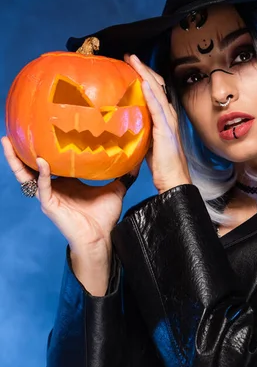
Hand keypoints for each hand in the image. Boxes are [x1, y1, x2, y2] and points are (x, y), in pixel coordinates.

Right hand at [1, 135, 141, 252]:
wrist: (101, 238)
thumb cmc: (104, 217)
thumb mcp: (115, 189)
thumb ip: (122, 174)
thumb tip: (135, 158)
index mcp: (67, 182)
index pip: (52, 160)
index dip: (45, 146)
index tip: (41, 127)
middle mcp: (55, 187)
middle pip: (32, 166)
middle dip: (20, 151)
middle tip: (13, 133)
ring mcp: (49, 195)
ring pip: (27, 175)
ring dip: (16, 160)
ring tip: (8, 143)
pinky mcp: (49, 204)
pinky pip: (42, 187)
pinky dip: (42, 174)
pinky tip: (42, 162)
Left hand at [124, 53, 191, 193]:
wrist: (174, 181)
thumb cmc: (162, 165)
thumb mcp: (147, 143)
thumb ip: (140, 131)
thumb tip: (125, 125)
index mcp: (164, 118)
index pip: (154, 91)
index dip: (144, 76)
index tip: (130, 65)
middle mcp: (168, 115)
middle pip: (157, 85)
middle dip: (143, 69)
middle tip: (129, 56)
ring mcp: (168, 121)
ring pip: (157, 91)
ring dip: (145, 74)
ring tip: (133, 60)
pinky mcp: (165, 130)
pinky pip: (157, 108)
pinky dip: (150, 93)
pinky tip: (143, 82)